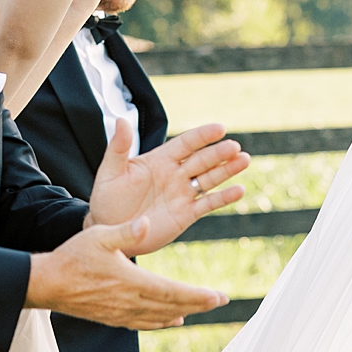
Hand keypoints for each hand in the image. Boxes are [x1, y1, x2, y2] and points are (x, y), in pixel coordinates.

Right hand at [25, 217, 226, 327]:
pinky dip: (161, 323)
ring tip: (201, 308)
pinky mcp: (111, 318)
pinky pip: (142, 324)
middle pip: (172, 306)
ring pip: (159, 317)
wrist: (45, 284)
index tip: (219, 296)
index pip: (173, 292)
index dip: (198, 296)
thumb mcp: (99, 236)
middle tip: (221, 301)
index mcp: (132, 281)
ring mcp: (120, 313)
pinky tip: (170, 320)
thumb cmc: (72, 256)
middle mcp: (130, 302)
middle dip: (199, 304)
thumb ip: (126, 231)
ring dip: (183, 313)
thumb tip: (147, 223)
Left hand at [86, 120, 250, 253]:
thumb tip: (120, 120)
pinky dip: (224, 198)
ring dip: (227, 170)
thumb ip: (118, 147)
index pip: (185, 144)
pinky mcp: (187, 214)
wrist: (109, 231)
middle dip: (219, 154)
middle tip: (235, 147)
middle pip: (202, 160)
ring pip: (210, 178)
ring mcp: (183, 194)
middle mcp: (175, 174)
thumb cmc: (106, 199)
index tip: (219, 128)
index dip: (202, 136)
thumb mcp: (110, 172)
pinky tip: (238, 191)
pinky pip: (208, 204)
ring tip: (244, 160)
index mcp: (160, 160)